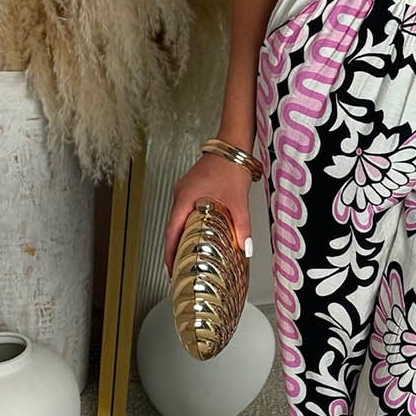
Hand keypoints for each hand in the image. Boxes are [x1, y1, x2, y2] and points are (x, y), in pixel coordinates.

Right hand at [163, 153, 256, 278]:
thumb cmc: (231, 166)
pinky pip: (184, 210)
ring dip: (181, 236)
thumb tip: (245, 247)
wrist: (233, 146)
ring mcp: (184, 190)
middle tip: (180, 268)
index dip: (170, 252)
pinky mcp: (191, 188)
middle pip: (172, 227)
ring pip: (178, 219)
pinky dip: (188, 224)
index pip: (172, 232)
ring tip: (188, 255)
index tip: (171, 269)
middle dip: (174, 249)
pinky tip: (197, 233)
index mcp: (185, 197)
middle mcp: (181, 193)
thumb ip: (242, 226)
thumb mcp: (238, 201)